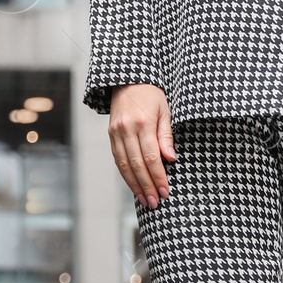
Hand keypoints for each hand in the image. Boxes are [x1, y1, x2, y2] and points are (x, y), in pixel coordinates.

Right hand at [108, 83, 176, 207]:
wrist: (128, 79)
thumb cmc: (152, 95)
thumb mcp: (165, 111)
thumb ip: (166, 136)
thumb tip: (171, 159)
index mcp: (143, 122)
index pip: (151, 157)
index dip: (158, 177)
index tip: (166, 192)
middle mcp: (126, 128)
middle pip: (137, 164)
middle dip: (147, 186)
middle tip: (156, 202)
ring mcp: (116, 132)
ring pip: (124, 164)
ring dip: (134, 185)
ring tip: (145, 200)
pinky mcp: (111, 134)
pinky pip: (117, 158)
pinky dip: (125, 174)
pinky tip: (133, 185)